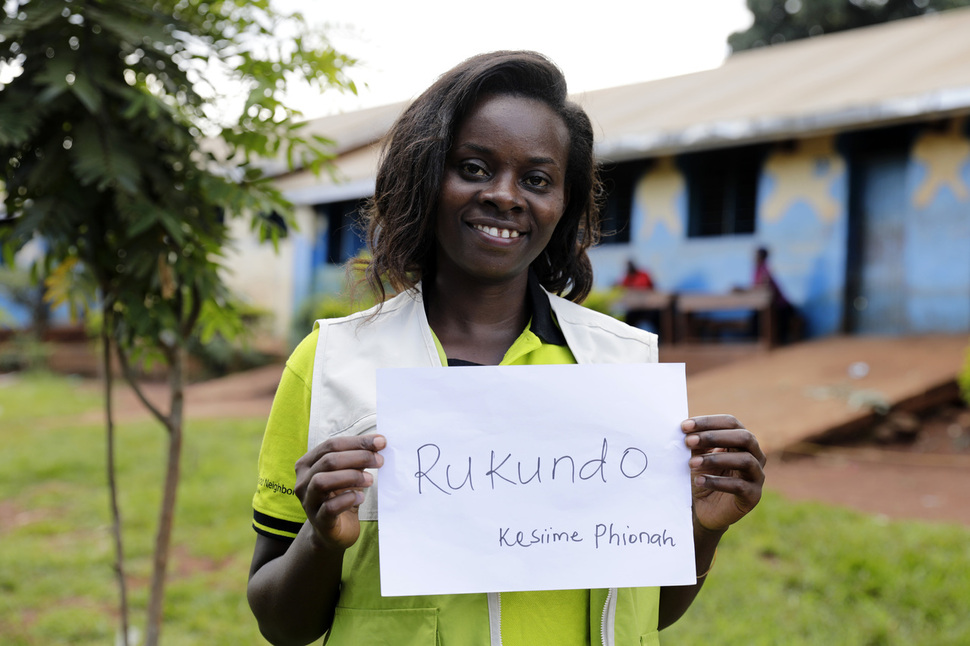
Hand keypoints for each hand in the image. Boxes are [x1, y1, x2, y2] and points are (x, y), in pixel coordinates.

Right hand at [293, 434, 385, 550]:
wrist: (335, 530)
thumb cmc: (342, 495)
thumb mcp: (349, 472)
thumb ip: (358, 457)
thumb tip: (379, 442)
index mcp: (307, 464)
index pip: (330, 445)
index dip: (357, 442)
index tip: (381, 441)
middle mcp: (303, 481)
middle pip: (328, 461)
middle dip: (358, 457)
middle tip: (379, 460)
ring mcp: (308, 502)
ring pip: (322, 481)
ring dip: (351, 477)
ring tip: (370, 479)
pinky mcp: (318, 521)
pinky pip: (329, 507)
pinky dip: (347, 499)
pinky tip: (361, 497)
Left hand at [682, 415, 764, 532]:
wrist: (702, 509)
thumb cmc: (702, 476)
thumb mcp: (697, 456)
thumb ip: (696, 442)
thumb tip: (685, 428)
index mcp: (741, 441)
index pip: (731, 423)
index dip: (708, 422)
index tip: (684, 426)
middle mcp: (755, 455)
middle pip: (744, 437)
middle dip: (714, 436)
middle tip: (688, 441)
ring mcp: (757, 476)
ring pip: (745, 460)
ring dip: (715, 459)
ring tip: (691, 463)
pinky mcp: (753, 496)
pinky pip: (739, 486)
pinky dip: (717, 481)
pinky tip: (699, 480)